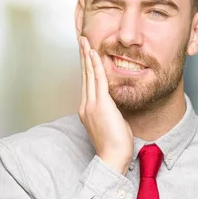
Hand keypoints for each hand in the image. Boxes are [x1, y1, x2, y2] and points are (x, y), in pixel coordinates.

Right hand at [78, 36, 133, 174]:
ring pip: (88, 74)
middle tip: (82, 40)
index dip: (86, 67)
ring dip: (87, 56)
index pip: (87, 83)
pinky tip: (94, 54)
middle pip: (84, 75)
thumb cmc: (115, 145)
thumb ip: (111, 111)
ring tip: (85, 41)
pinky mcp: (101, 104)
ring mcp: (92, 104)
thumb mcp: (113, 123)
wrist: (113, 157)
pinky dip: (95, 65)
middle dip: (83, 56)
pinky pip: (97, 80)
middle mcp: (86, 105)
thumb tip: (115, 105)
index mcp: (88, 110)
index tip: (86, 54)